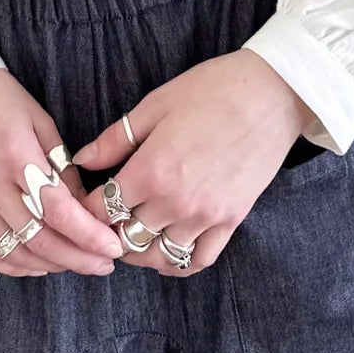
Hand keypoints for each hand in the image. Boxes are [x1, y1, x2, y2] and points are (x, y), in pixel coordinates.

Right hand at [0, 70, 124, 277]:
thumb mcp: (40, 121)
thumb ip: (61, 167)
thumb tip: (85, 209)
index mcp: (16, 154)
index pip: (59, 211)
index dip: (89, 236)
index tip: (112, 249)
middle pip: (39, 239)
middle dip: (78, 258)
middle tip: (102, 265)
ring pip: (13, 253)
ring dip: (49, 265)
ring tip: (73, 262)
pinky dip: (12, 266)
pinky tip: (35, 264)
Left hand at [69, 52, 313, 276]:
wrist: (271, 94)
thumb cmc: (212, 90)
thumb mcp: (155, 104)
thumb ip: (115, 139)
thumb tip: (81, 161)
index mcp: (151, 170)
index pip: (103, 209)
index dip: (86, 208)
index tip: (84, 201)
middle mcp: (175, 202)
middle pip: (126, 238)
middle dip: (108, 232)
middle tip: (103, 220)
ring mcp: (206, 216)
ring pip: (159, 256)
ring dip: (139, 252)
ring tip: (131, 236)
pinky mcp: (231, 221)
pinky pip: (199, 260)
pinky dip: (178, 263)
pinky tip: (167, 250)